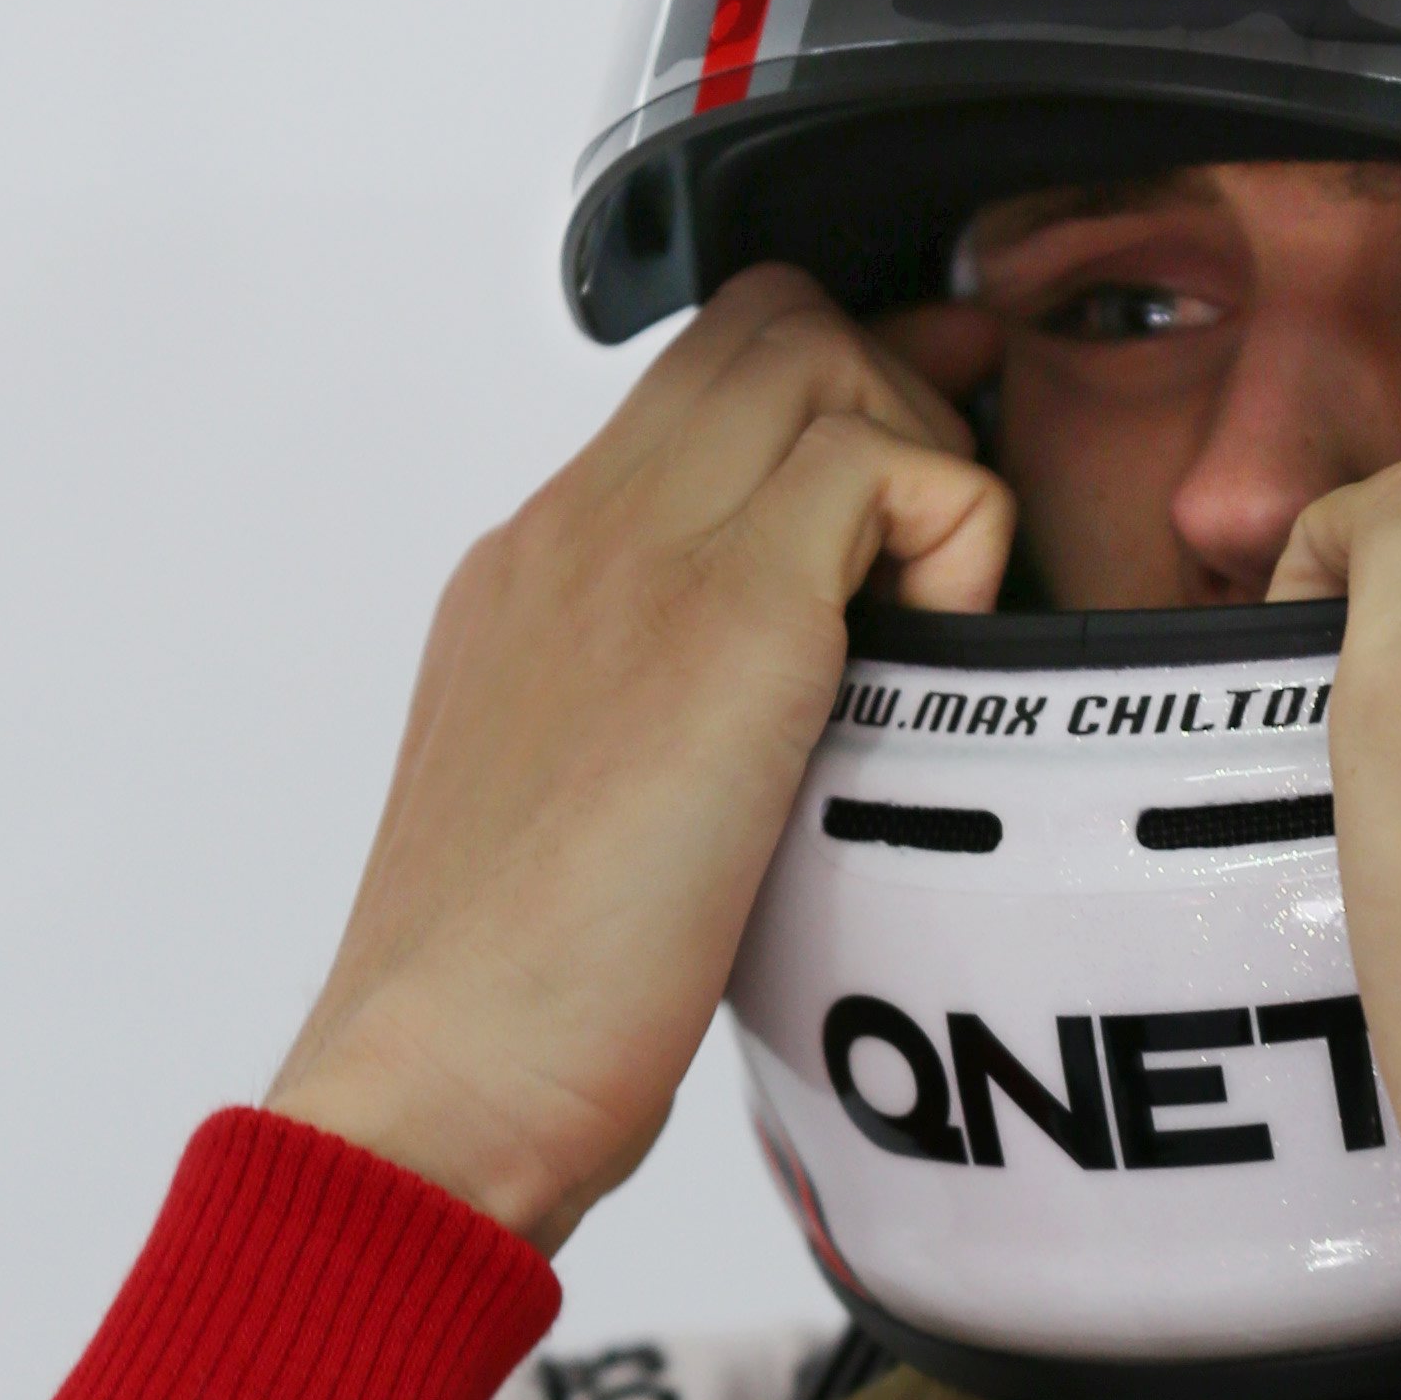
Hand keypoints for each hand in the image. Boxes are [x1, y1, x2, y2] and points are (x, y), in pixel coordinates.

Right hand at [270, 271, 1010, 1245]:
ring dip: (924, 462)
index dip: (831, 409)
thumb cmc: (515, 1003)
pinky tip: (941, 671)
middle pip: (767, 321)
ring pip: (826, 353)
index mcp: (534, 571)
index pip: (702, 386)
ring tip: (933, 625)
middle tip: (946, 552)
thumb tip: (788, 732)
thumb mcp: (584, 817)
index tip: (909, 503)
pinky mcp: (728, 615)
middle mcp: (577, 527)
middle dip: (894, 400)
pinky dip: (958, 542)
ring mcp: (640, 553)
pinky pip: (895, 470)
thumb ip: (669, 726)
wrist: (441, 1078)